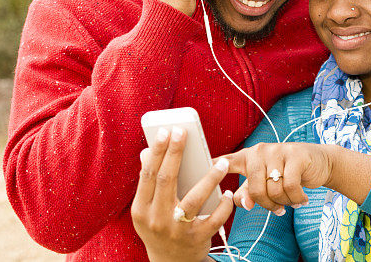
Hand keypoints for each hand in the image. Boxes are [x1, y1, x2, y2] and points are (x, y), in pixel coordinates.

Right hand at [131, 127, 233, 261]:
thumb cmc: (160, 225)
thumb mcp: (147, 209)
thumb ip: (149, 184)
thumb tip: (146, 152)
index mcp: (141, 210)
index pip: (148, 175)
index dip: (157, 152)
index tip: (166, 131)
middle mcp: (156, 220)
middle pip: (167, 180)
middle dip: (175, 153)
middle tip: (184, 132)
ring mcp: (176, 230)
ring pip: (194, 199)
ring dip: (210, 178)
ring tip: (223, 163)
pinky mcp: (196, 239)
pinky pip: (214, 219)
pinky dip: (223, 205)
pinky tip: (229, 193)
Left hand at [220, 142, 335, 214]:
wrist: (320, 162)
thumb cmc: (289, 173)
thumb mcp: (266, 182)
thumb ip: (249, 192)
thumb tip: (242, 203)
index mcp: (249, 156)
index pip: (227, 161)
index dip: (213, 166)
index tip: (201, 169)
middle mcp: (261, 151)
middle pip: (255, 189)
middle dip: (267, 205)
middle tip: (278, 210)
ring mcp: (278, 151)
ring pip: (273, 189)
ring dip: (284, 202)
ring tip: (291, 201)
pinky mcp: (295, 155)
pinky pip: (290, 186)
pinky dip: (296, 198)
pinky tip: (301, 199)